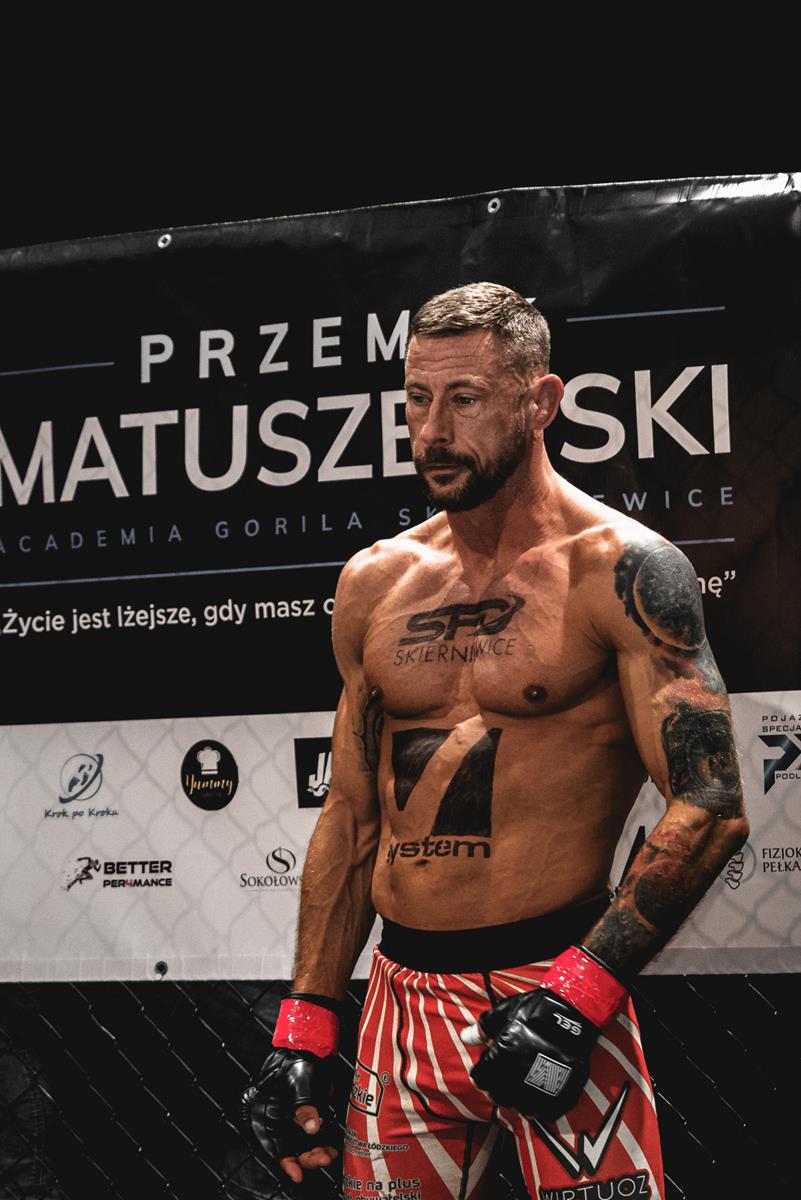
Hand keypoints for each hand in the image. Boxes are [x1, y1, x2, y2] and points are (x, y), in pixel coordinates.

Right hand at [243, 1046, 338, 1183]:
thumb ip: (304, 1106)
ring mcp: (288, 1120)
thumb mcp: (300, 1082)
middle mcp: (274, 1120)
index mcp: (264, 1111)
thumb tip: (312, 1128)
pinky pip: (309, 1139)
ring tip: (329, 1154)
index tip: (297, 1174)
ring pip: (299, 1147)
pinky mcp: (302, 1118)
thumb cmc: (297, 1060)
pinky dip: (319, 1145)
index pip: (271, 1144)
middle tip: (323, 1158)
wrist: (309, 1047)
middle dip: (306, 1158)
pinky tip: (330, 1148)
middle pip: (287, 1149)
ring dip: (314, 1154)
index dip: (284, 1162)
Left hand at [469, 988, 597, 1120]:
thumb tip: (465, 1037)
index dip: (481, 1074)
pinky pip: (544, 1113)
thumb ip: (482, 1028)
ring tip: (521, 1087)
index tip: (487, 1069)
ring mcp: (539, 1090)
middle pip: (497, 1098)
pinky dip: (540, 1106)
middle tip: (503, 1078)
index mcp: (500, 1059)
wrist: (572, 1015)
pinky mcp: (558, 1095)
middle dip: (496, 1088)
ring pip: (520, 1109)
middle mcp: (516, 1079)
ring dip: (518, 1100)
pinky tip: (539, 1093)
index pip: (480, 1080)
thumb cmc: (535, 1012)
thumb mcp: (503, 1013)